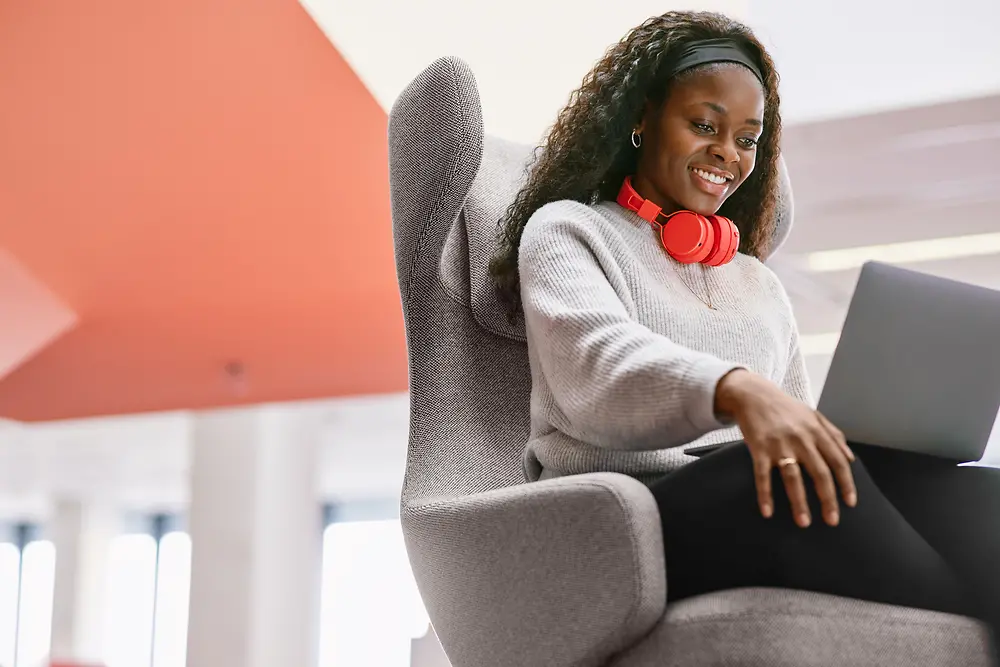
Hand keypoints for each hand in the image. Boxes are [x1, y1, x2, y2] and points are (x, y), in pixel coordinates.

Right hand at [715, 369, 856, 527]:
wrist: (753, 395)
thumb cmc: (785, 408)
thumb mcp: (814, 416)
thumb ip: (834, 435)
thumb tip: (850, 458)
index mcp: (817, 432)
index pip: (838, 462)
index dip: (846, 484)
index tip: (850, 503)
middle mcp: (801, 439)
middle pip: (819, 473)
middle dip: (827, 499)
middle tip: (832, 520)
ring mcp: (779, 445)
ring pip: (793, 477)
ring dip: (799, 502)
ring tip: (804, 522)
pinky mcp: (759, 448)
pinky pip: (762, 475)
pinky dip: (765, 494)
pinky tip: (768, 511)